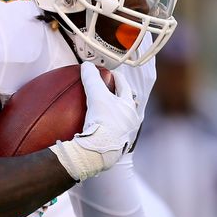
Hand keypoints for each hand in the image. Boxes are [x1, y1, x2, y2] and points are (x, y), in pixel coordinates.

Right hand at [49, 62, 141, 180]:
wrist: (100, 151)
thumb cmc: (103, 122)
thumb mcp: (97, 95)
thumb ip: (92, 79)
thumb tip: (86, 65)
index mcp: (129, 107)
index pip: (124, 86)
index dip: (116, 77)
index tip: (109, 73)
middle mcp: (130, 121)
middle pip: (125, 103)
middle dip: (118, 95)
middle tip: (108, 89)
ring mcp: (123, 134)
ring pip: (120, 118)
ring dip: (113, 111)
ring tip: (102, 107)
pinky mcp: (114, 145)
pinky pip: (111, 130)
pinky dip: (105, 125)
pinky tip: (96, 126)